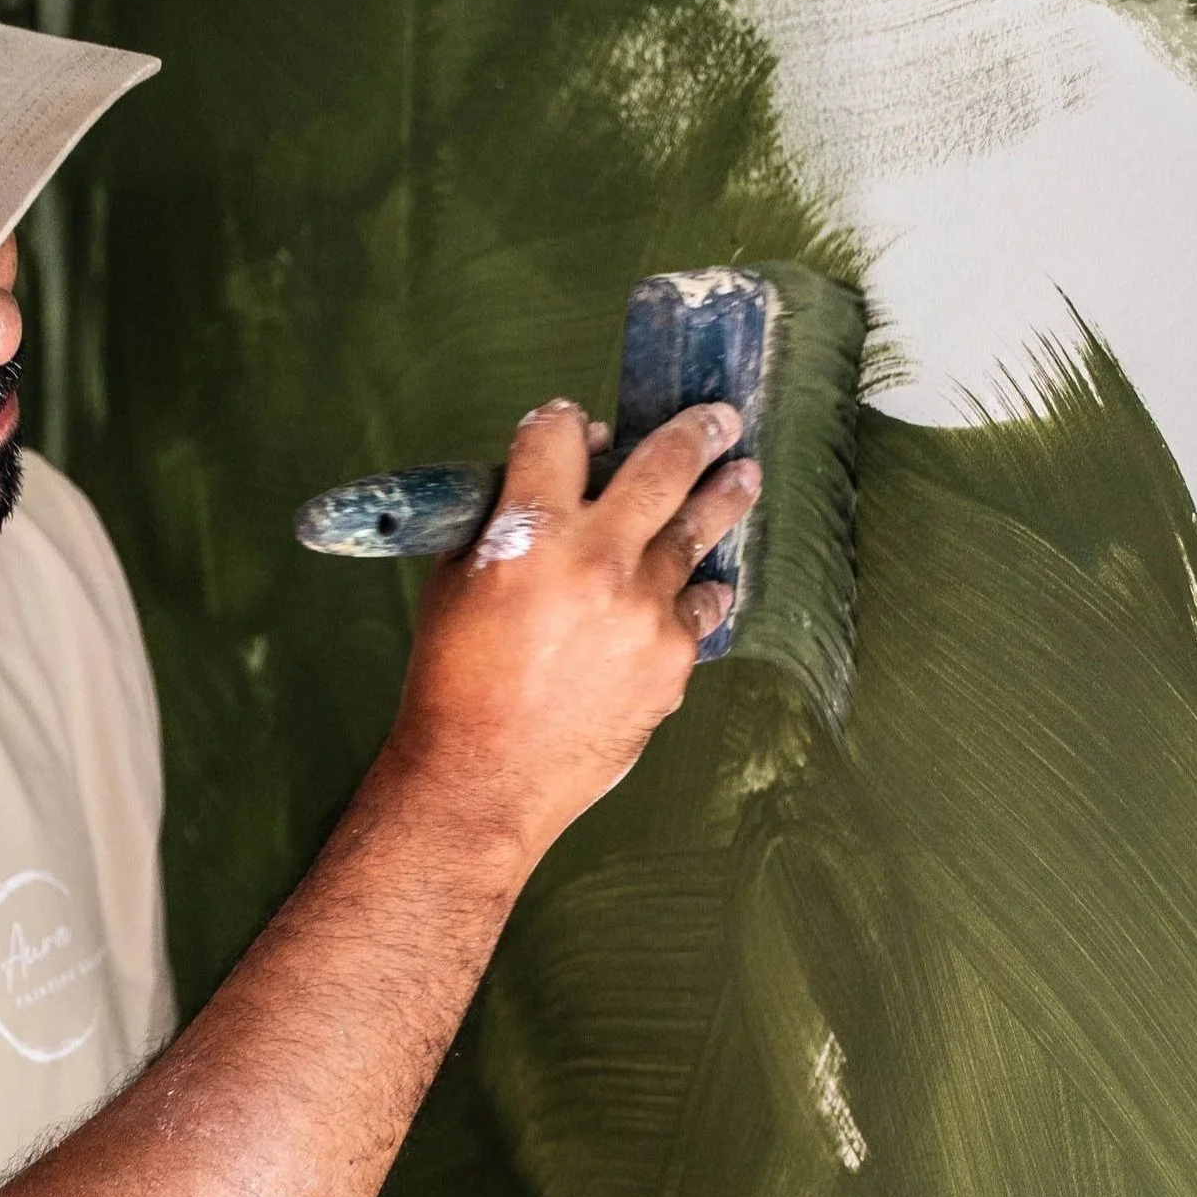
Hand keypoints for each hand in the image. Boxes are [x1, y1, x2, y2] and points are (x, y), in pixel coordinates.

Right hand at [389, 395, 757, 863]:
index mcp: (530, 532)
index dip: (564, 423)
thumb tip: (562, 479)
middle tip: (718, 417)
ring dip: (723, 495)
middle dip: (697, 431)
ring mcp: (643, 608)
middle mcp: (597, 559)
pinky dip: (698, 595)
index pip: (560, 434)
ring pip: (697, 531)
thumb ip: (502, 521)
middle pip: (663, 464)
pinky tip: (709, 586)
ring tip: (741, 476)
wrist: (482, 779)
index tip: (578, 427)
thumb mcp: (455, 583)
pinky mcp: (671, 657)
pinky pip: (698, 609)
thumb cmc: (455, 685)